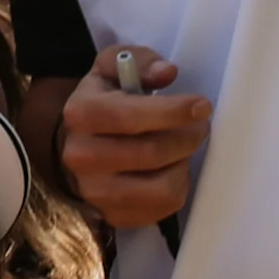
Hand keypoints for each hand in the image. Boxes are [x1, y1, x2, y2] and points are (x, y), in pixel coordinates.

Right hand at [58, 43, 210, 228]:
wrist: (76, 146)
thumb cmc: (103, 102)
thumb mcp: (113, 69)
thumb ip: (140, 61)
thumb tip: (167, 73)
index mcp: (80, 114)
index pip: (128, 116)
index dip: (171, 112)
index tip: (202, 106)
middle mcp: (80, 156)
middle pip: (151, 153)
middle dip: (187, 138)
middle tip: (199, 127)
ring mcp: (95, 192)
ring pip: (161, 187)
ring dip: (182, 165)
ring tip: (182, 150)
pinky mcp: (113, 216)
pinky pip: (163, 209)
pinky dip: (176, 187)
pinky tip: (170, 170)